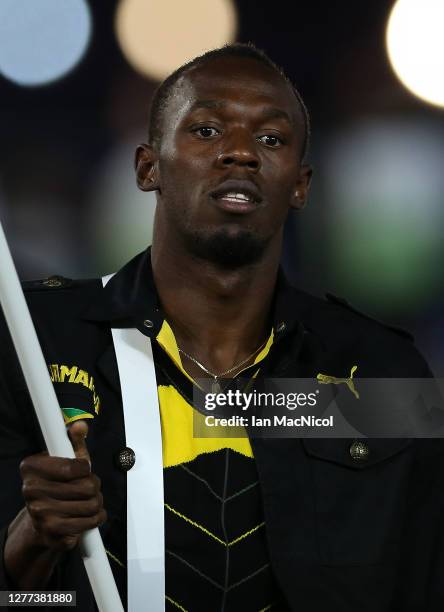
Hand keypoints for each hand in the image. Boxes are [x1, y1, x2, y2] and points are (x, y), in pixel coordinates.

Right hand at [19, 420, 106, 551]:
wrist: (41, 519)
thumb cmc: (56, 484)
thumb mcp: (65, 458)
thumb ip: (74, 440)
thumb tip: (80, 425)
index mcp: (31, 468)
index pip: (72, 467)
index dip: (85, 468)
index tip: (84, 469)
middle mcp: (31, 492)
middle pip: (87, 487)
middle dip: (95, 487)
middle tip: (90, 487)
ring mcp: (40, 516)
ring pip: (91, 506)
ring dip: (98, 503)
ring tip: (90, 501)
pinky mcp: (52, 535)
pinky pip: (88, 525)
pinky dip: (95, 520)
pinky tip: (87, 516)